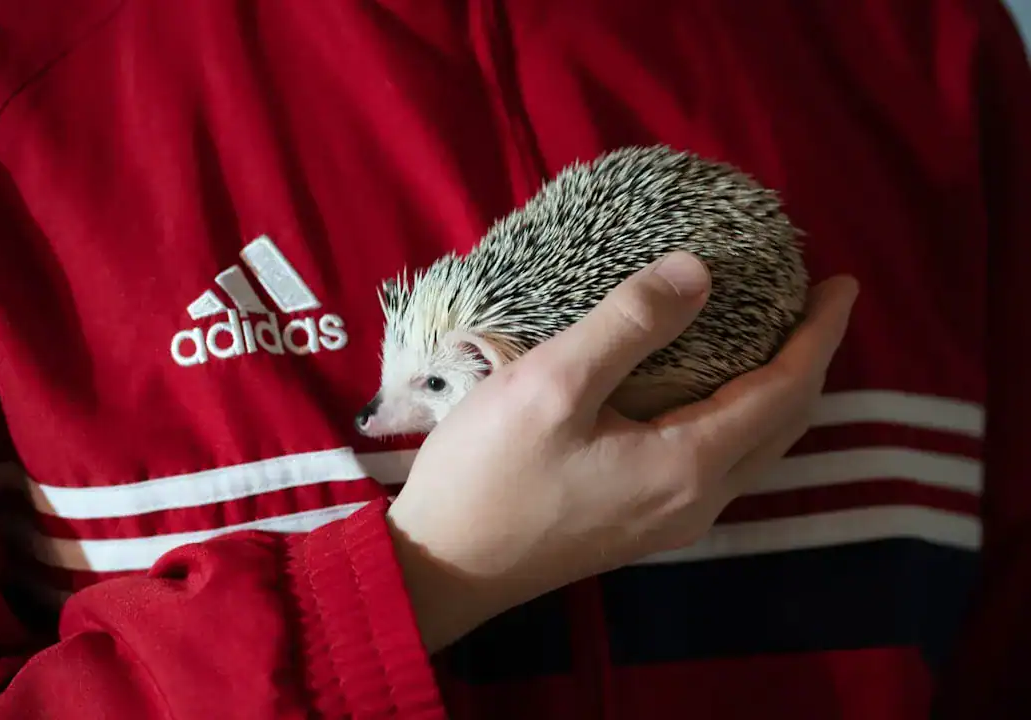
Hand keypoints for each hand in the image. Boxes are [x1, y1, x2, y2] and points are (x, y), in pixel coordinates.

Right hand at [386, 251, 858, 652]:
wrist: (442, 567)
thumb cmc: (489, 472)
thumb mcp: (552, 384)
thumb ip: (629, 324)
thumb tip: (699, 272)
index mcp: (687, 464)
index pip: (785, 391)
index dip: (820, 334)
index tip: (841, 282)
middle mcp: (695, 501)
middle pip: (783, 426)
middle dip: (810, 362)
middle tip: (813, 306)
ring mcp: (669, 521)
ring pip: (755, 451)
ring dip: (777, 394)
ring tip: (775, 342)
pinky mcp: (640, 525)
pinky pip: (720, 464)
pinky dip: (740, 419)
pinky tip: (712, 395)